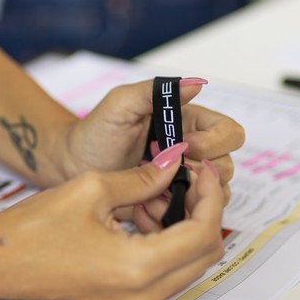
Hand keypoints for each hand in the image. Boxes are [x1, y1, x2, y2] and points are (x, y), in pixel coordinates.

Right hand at [0, 150, 224, 299]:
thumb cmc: (31, 229)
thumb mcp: (92, 189)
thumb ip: (144, 177)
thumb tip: (176, 162)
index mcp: (137, 268)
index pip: (203, 233)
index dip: (211, 196)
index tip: (203, 169)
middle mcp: (141, 296)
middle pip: (204, 255)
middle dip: (206, 212)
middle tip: (191, 179)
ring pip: (189, 268)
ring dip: (187, 230)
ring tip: (161, 196)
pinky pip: (166, 277)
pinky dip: (169, 247)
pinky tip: (146, 218)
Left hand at [54, 79, 243, 194]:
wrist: (71, 167)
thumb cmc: (95, 132)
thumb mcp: (121, 105)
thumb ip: (155, 91)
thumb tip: (194, 83)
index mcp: (189, 124)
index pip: (229, 132)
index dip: (216, 142)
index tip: (187, 146)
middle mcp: (193, 153)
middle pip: (228, 165)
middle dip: (202, 172)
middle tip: (169, 172)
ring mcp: (184, 181)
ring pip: (216, 194)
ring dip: (189, 194)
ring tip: (155, 189)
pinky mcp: (172, 205)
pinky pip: (193, 215)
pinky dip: (176, 213)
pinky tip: (149, 205)